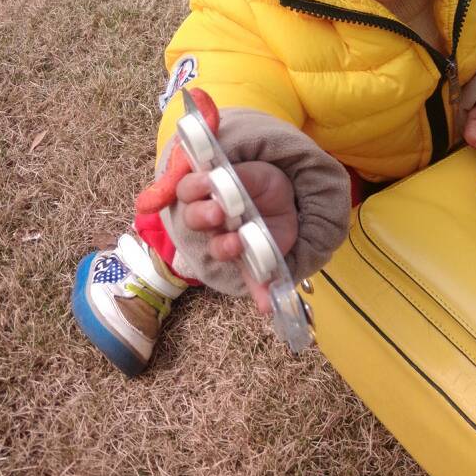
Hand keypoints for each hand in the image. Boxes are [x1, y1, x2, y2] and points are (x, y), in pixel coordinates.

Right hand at [177, 162, 298, 312]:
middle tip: (218, 213)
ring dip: (224, 247)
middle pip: (194, 218)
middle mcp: (212, 219)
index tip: (208, 181)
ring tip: (237, 243)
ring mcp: (230, 240)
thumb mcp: (252, 171)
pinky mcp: (251, 259)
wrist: (289, 198)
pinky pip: (251, 278)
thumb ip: (235, 174)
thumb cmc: (260, 182)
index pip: (187, 190)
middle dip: (202, 215)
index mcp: (206, 192)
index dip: (194, 186)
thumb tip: (217, 174)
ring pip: (217, 247)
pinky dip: (259, 291)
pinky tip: (266, 304)